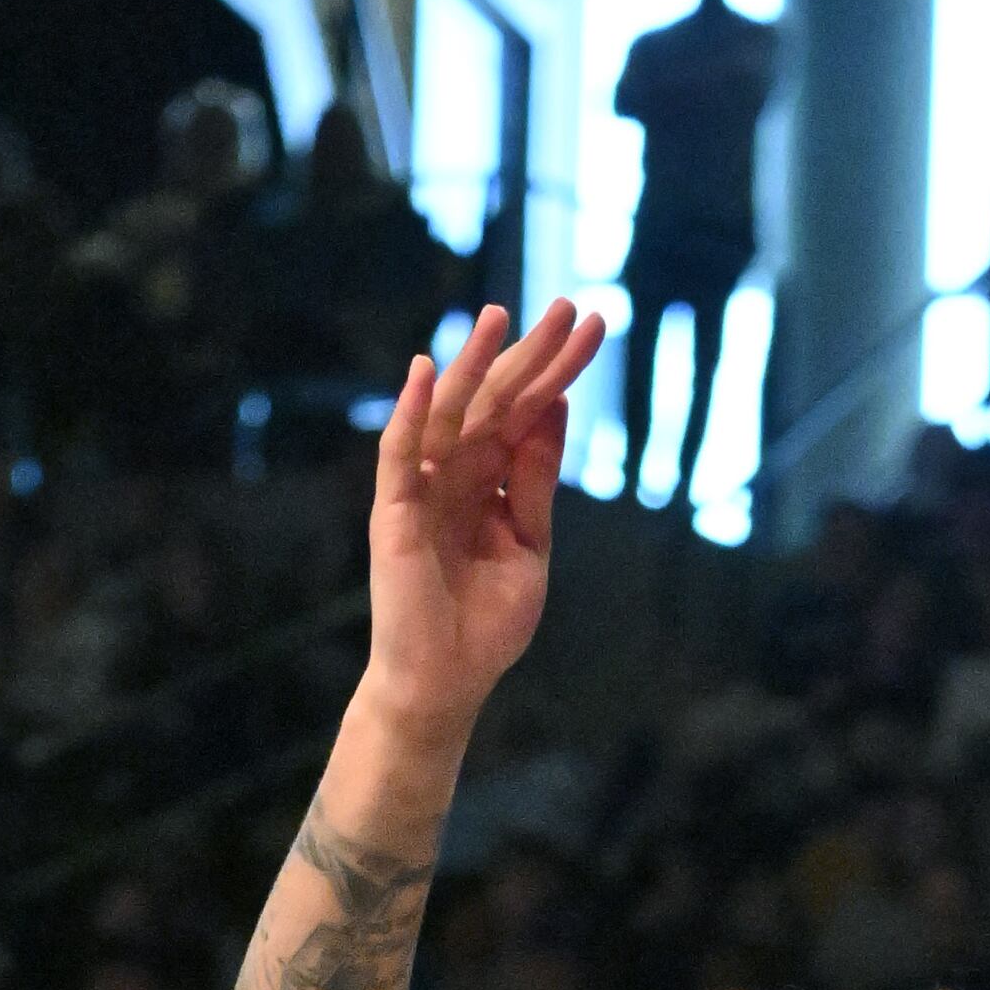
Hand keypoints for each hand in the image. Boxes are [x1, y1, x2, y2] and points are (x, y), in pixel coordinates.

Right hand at [364, 306, 605, 740]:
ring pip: (449, 413)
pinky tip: (424, 372)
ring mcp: (424, 488)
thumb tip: (555, 408)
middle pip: (497, 401)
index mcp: (493, 480)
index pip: (529, 412)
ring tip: (499, 316)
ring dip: (472, 364)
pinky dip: (408, 413)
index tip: (594, 328)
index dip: (559, 371)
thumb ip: (535, 482)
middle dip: (532, 355)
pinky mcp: (395, 513)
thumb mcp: (529, 546)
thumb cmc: (485, 624)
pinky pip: (400, 454)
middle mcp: (458, 473)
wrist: (445, 683)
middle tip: (569, 305)